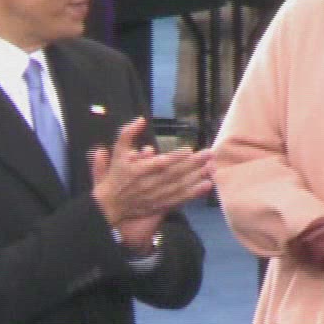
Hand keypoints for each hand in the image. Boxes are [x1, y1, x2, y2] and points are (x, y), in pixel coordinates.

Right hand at [90, 118, 213, 227]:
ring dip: (197, 177)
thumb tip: (141, 119)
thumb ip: (127, 134)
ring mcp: (157, 195)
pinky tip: (207, 185)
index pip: (159, 163)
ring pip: (179, 186)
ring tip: (212, 167)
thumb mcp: (117, 151)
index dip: (174, 157)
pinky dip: (194, 193)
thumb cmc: (116, 175)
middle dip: (193, 164)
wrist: (111, 204)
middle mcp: (149, 184)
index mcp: (139, 170)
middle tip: (209, 154)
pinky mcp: (162, 204)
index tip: (189, 149)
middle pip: (174, 173)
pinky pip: (180, 198)